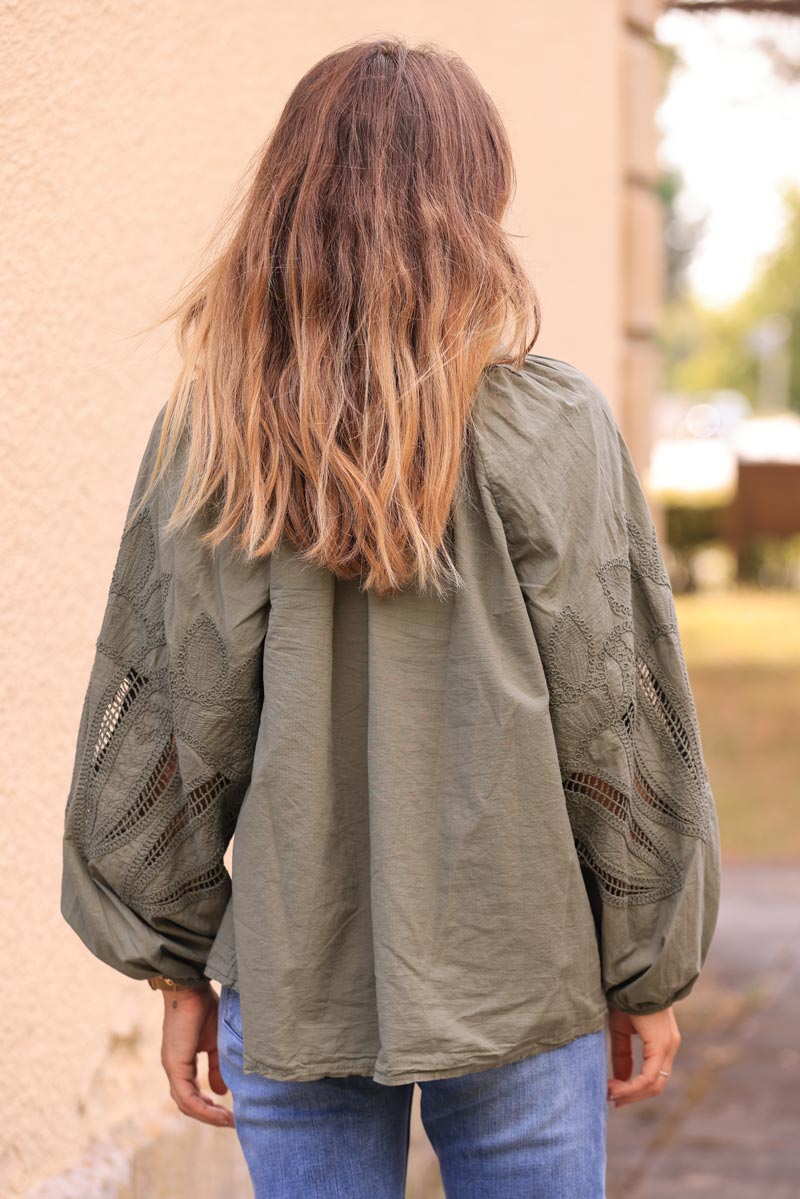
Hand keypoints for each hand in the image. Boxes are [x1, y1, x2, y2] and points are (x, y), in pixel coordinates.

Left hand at [159, 983, 234, 1126]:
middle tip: (230, 1122)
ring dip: (207, 1115)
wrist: (191, 988)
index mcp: (182, 1064)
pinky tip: (218, 1111)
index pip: (192, 1095)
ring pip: (186, 1104)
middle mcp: (174, 1069)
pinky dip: (202, 1107)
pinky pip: (186, 1096)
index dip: (209, 1107)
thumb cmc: (204, 1008)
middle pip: (188, 1104)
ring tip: (227, 1120)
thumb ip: (217, 1067)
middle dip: (209, 1116)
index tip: (229, 1114)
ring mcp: (172, 1068)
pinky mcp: (174, 1065)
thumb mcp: (215, 1043)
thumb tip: (221, 1093)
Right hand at [606, 1005, 680, 1107]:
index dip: (634, 1090)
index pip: (653, 1076)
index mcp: (662, 1042)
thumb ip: (621, 1053)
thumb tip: (619, 1079)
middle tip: (612, 1099)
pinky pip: (649, 1076)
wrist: (631, 977)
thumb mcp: (620, 1028)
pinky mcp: (661, 1045)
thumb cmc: (625, 997)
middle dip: (632, 1096)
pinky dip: (632, 1086)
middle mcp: (670, 1046)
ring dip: (631, 1094)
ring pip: (654, 1084)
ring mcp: (668, 1046)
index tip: (614, 1094)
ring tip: (610, 1094)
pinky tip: (616, 1087)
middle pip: (655, 1085)